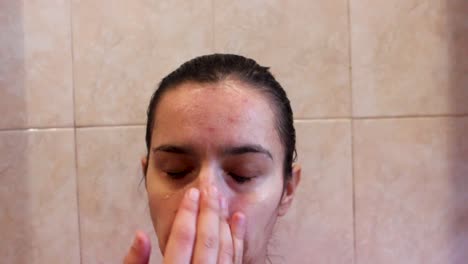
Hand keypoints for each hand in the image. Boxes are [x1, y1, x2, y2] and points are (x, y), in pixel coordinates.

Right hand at [123, 186, 245, 263]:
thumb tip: (140, 235)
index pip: (182, 240)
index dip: (187, 214)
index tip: (192, 193)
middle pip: (206, 242)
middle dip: (209, 212)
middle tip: (210, 188)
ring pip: (224, 251)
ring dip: (224, 223)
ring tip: (223, 200)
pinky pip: (235, 262)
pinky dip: (238, 241)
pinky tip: (238, 222)